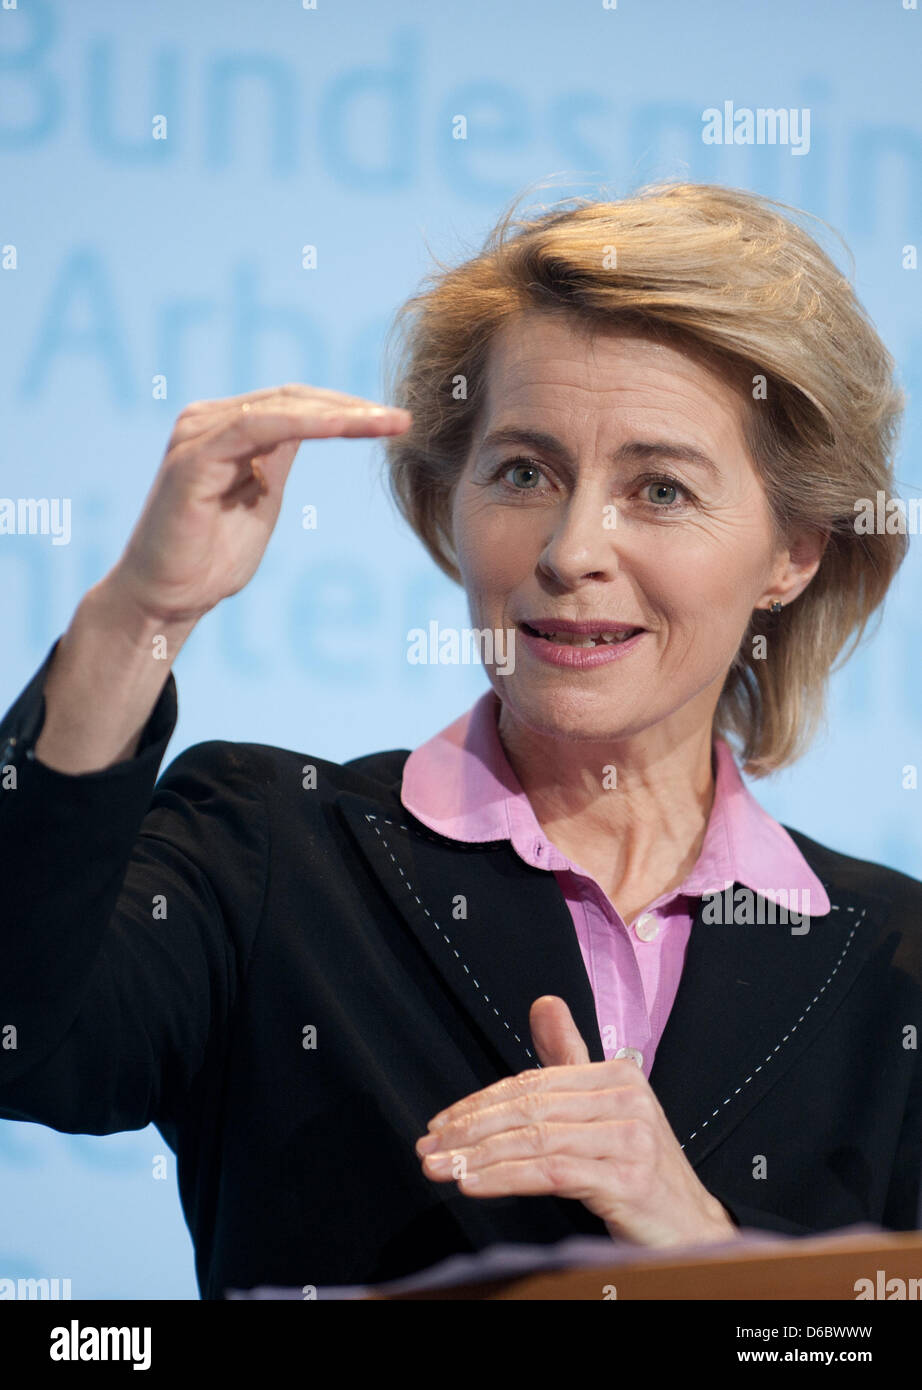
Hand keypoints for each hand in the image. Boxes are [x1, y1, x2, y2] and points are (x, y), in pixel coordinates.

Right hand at [107, 384, 411, 626]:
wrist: (166, 600)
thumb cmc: (210, 559)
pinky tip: (341, 427)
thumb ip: (277, 464)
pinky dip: (303, 424)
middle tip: (403, 419)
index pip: (295, 404)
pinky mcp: (193, 458)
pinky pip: (255, 428)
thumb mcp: (262, 501)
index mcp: (226, 429)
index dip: (347, 409)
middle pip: (293, 399)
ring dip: (339, 414)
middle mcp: (207, 421)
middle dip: (352, 407)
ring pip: (280, 408)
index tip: (395, 423)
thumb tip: (313, 430)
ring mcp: (197, 435)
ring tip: (385, 423)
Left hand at [416, 995, 739, 1246]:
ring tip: (441, 1168)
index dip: (481, 1102)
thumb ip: (569, 1060)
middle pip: (530, 1108)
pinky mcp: (627, 1178)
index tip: (441, 1123)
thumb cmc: (640, 1170)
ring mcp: (630, 1138)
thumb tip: (544, 1004)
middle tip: (429, 1146)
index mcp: (619, 1075)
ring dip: (478, 1155)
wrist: (692, 1227)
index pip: (533, 1083)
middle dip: (470, 1129)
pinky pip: (551, 1171)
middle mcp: (627, 1099)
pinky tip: (474, 1183)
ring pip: (535, 1139)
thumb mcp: (605, 1110)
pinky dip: (505, 1177)